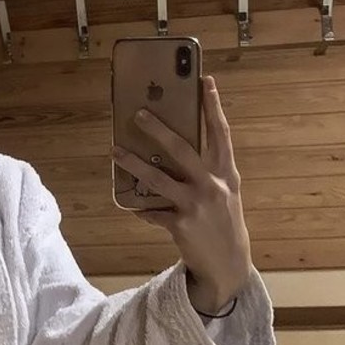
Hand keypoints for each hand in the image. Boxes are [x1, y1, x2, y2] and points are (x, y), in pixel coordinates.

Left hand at [111, 75, 252, 308]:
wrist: (229, 264)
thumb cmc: (222, 221)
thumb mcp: (224, 192)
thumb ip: (207, 170)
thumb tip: (171, 147)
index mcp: (226, 173)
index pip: (221, 132)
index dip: (213, 106)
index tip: (205, 80)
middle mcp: (213, 185)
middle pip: (182, 149)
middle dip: (159, 129)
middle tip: (138, 113)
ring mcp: (196, 204)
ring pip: (157, 178)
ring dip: (133, 164)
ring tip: (115, 151)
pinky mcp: (181, 224)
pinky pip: (152, 211)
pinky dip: (142, 209)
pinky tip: (135, 207)